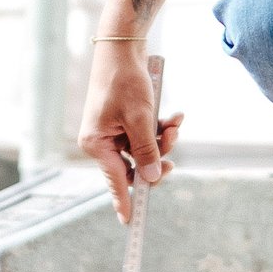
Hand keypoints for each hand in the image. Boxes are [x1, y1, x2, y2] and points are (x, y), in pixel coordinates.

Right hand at [78, 43, 182, 210]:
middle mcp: (101, 142)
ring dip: (164, 139)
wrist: (123, 48)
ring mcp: (113, 133)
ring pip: (145, 151)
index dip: (126, 202)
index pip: (115, 181)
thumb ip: (146, 152)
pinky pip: (146, 136)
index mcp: (96, 144)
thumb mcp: (140, 119)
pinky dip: (161, 129)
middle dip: (159, 156)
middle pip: (136, 167)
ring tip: (175, 120)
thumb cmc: (125, 81)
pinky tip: (173, 116)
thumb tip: (152, 179)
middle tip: (174, 145)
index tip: (130, 223)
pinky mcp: (124, 123)